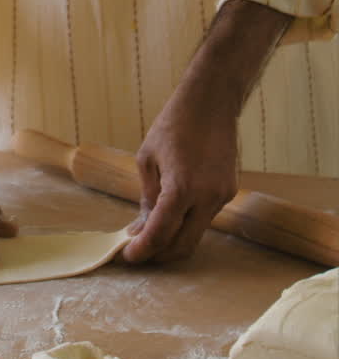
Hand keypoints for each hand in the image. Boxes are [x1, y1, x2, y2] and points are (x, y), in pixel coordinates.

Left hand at [121, 83, 238, 263]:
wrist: (211, 102)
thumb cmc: (174, 124)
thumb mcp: (147, 158)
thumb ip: (147, 197)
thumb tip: (141, 228)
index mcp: (182, 186)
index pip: (161, 233)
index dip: (143, 250)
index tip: (128, 256)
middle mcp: (207, 196)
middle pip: (183, 245)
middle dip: (159, 255)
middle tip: (139, 252)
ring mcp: (222, 196)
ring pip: (196, 233)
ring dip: (174, 239)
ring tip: (152, 232)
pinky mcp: (229, 192)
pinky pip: (206, 217)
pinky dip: (188, 221)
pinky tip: (173, 212)